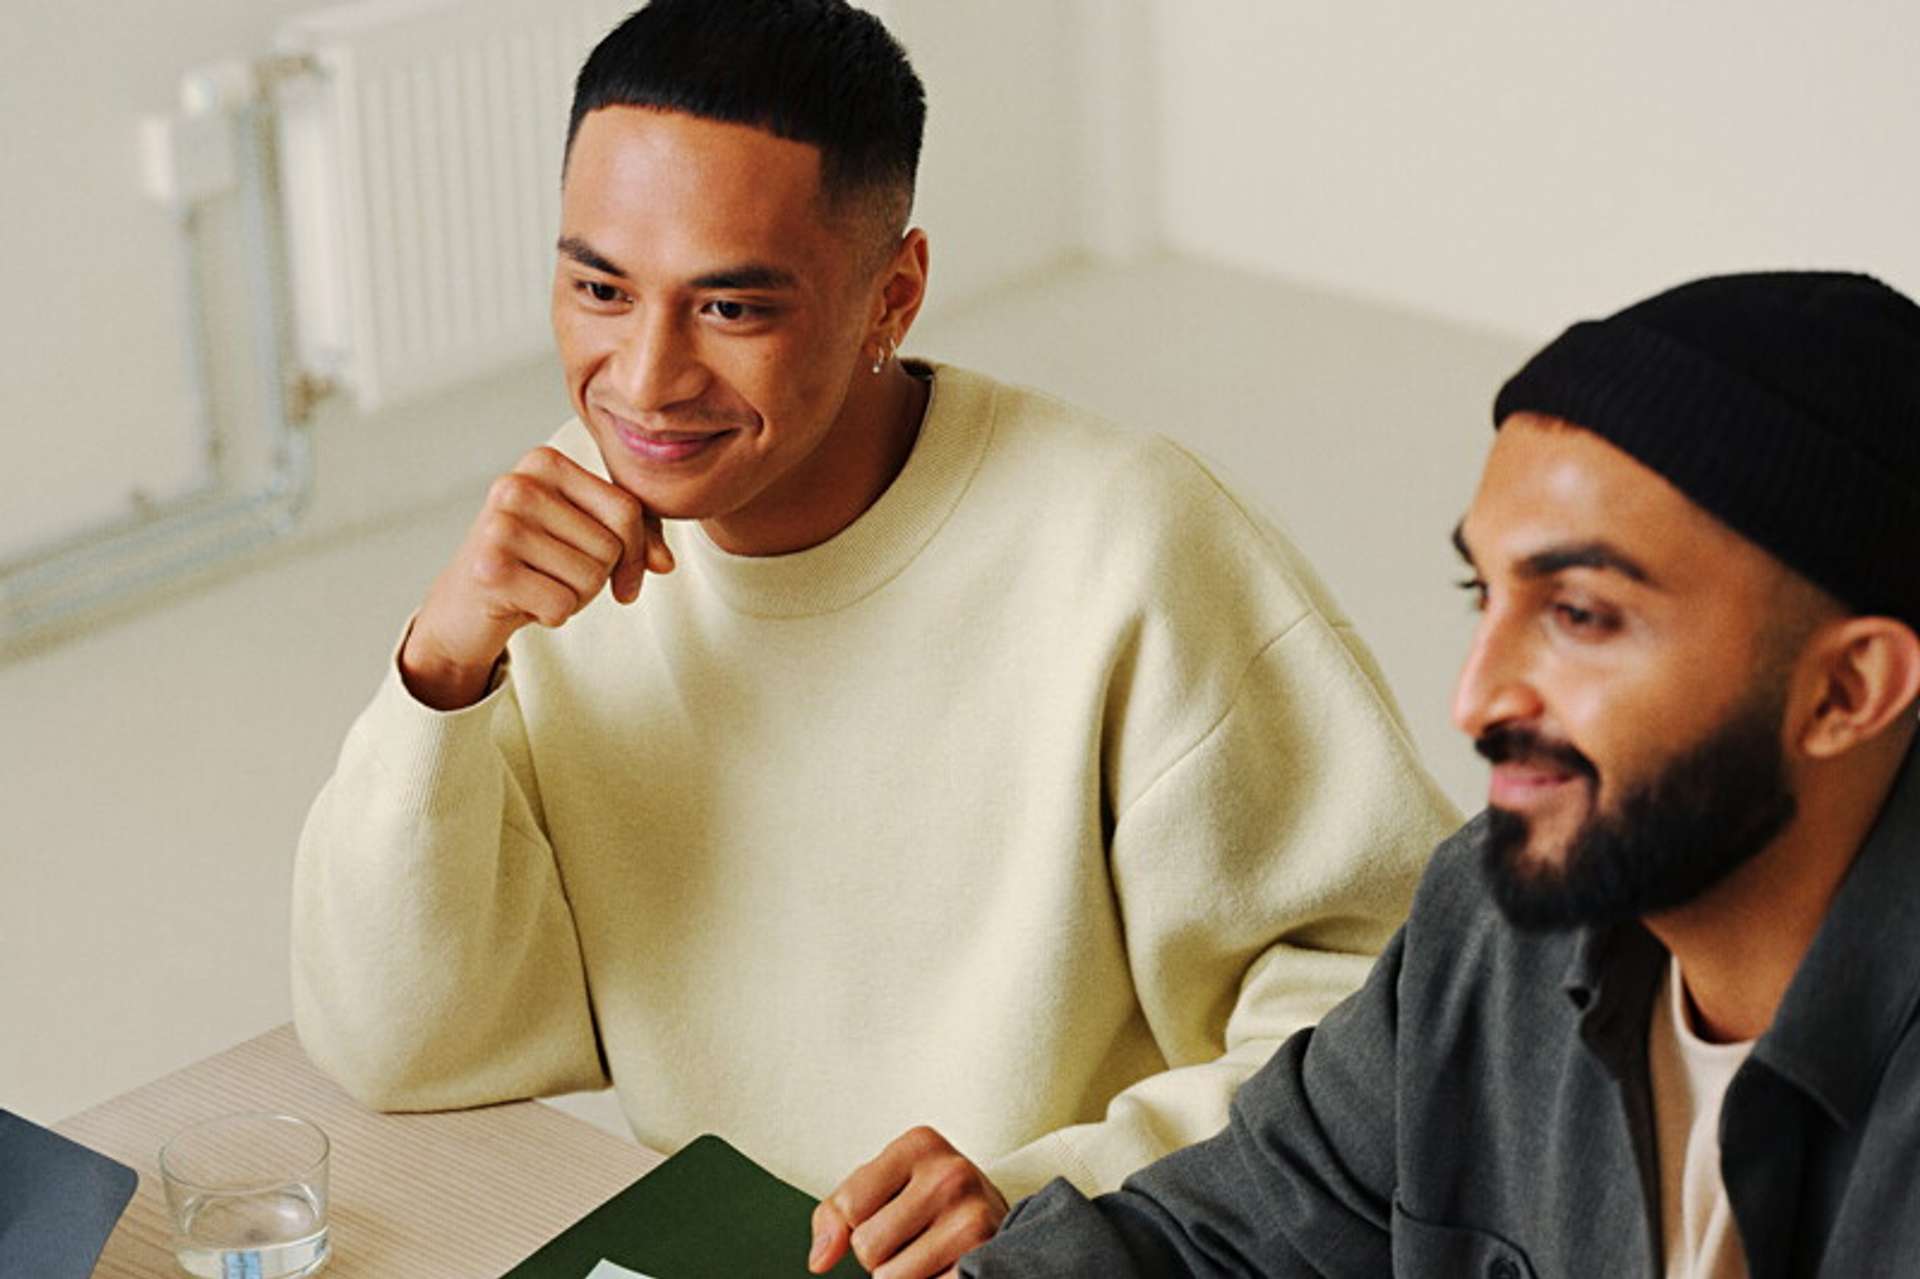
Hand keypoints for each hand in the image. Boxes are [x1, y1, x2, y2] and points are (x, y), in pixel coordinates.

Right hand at [401, 446, 673, 708]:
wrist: (466, 605)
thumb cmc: (535, 563)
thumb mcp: (586, 537)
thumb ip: (635, 538)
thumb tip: (666, 563)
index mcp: (545, 462)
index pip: (627, 508)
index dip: (638, 552)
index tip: (625, 578)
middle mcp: (517, 485)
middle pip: (610, 546)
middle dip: (598, 576)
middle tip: (558, 575)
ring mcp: (499, 526)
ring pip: (591, 577)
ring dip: (576, 597)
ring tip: (541, 585)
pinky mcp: (489, 570)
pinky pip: (562, 605)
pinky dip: (554, 615)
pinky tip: (526, 603)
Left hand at [809, 1126, 1008, 1278]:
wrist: (997, 1218)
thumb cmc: (928, 1201)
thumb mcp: (881, 1186)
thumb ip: (836, 1213)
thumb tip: (820, 1260)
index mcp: (920, 1145)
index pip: (849, 1209)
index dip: (857, 1224)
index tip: (888, 1212)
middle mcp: (951, 1175)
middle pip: (867, 1247)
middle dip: (880, 1253)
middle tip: (913, 1237)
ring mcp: (973, 1220)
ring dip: (903, 1276)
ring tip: (930, 1253)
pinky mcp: (984, 1259)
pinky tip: (943, 1268)